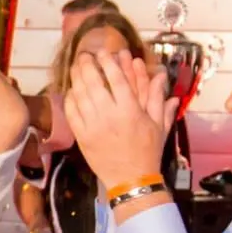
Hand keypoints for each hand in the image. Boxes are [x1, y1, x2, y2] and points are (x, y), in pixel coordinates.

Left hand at [64, 51, 174, 190]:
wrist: (132, 180)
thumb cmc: (148, 152)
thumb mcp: (159, 126)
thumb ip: (158, 99)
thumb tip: (161, 76)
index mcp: (130, 111)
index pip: (117, 80)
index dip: (108, 63)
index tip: (103, 52)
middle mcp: (109, 116)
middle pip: (94, 83)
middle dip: (87, 66)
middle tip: (84, 56)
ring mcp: (93, 126)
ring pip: (80, 96)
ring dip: (76, 78)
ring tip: (76, 67)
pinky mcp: (82, 137)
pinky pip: (72, 113)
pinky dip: (70, 99)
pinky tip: (72, 91)